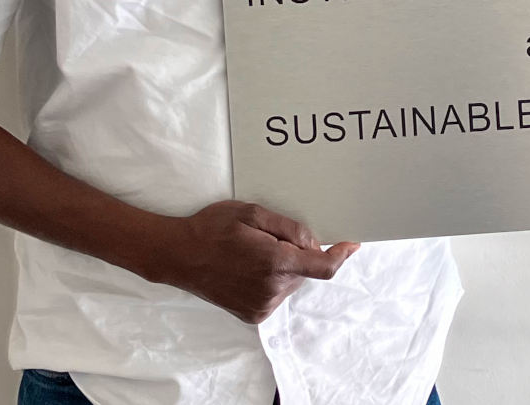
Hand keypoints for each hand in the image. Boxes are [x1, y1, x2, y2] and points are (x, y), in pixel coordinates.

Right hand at [146, 200, 359, 323]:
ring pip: (291, 283)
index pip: (323, 267)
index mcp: (274, 263)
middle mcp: (271, 290)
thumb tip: (315, 243)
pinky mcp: (253, 315)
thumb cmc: (212, 228)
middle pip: (305, 272)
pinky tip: (247, 269)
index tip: (351, 245)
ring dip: (283, 268)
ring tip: (251, 254)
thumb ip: (289, 229)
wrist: (178, 256)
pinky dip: (271, 281)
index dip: (341, 256)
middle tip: (267, 239)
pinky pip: (276, 295)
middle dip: (297, 254)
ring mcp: (262, 306)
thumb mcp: (252, 213)